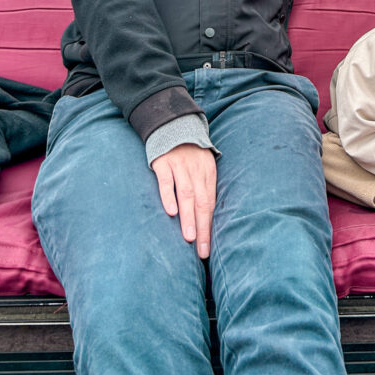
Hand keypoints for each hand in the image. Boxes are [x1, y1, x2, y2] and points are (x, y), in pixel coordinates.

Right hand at [151, 144, 216, 258]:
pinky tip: (171, 212)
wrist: (173, 124)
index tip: (208, 248)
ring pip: (186, 194)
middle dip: (203, 228)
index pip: (211, 204)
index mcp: (208, 173)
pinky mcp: (163, 162)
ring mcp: (180, 165)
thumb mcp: (203, 166)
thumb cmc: (190, 153)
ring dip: (188, 217)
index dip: (210, 226)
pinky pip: (166, 181)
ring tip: (189, 238)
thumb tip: (207, 217)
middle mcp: (196, 170)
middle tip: (201, 251)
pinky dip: (169, 196)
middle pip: (202, 202)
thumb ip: (204, 187)